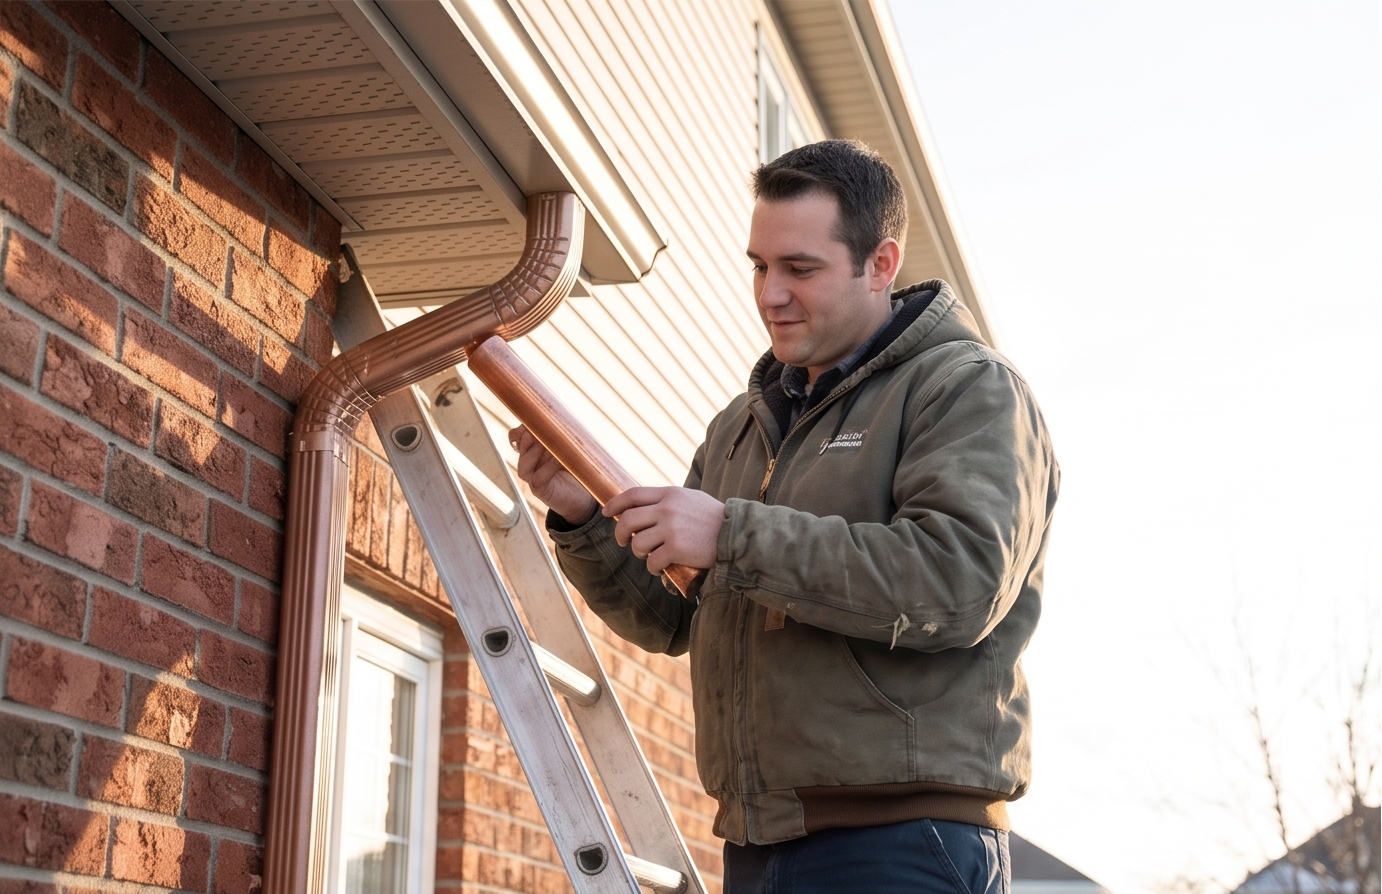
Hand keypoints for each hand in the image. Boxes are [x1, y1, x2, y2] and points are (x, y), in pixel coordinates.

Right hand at [508, 425, 597, 524]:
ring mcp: (532, 477)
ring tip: (551, 445)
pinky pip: (538, 477)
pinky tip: (559, 460)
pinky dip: (548, 467)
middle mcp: (529, 463)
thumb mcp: (569, 449)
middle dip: (530, 436)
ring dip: (537, 451)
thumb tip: (563, 417)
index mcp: (532, 450)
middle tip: (542, 430)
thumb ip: (563, 436)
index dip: (522, 428)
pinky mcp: (539, 490)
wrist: (582, 497)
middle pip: (519, 446)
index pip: (517, 436)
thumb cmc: (576, 470)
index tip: (534, 420)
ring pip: (524, 464)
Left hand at [602, 486, 724, 575]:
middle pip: (628, 520)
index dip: (615, 504)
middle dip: (620, 534)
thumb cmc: (715, 519)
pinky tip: (659, 568)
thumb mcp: (691, 499)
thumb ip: (669, 500)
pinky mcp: (676, 549)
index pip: (633, 494)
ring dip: (638, 553)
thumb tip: (645, 507)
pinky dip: (652, 568)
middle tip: (623, 542)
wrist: (737, 534)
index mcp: (670, 494)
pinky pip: (652, 561)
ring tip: (649, 556)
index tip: (607, 513)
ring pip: (637, 543)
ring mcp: (671, 529)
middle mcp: (667, 509)